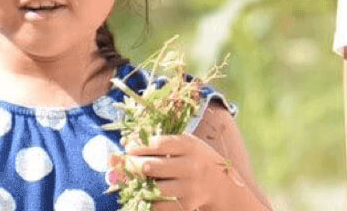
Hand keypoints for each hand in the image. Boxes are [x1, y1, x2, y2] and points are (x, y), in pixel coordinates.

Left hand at [118, 134, 244, 210]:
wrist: (222, 186)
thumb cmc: (196, 160)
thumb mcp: (185, 144)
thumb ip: (159, 141)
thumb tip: (125, 142)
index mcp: (188, 146)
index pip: (156, 144)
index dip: (138, 145)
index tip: (129, 148)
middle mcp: (190, 166)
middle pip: (150, 166)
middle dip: (132, 165)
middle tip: (124, 164)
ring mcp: (189, 187)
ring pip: (153, 187)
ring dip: (139, 184)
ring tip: (134, 179)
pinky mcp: (186, 204)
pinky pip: (159, 205)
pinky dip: (148, 200)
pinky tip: (145, 193)